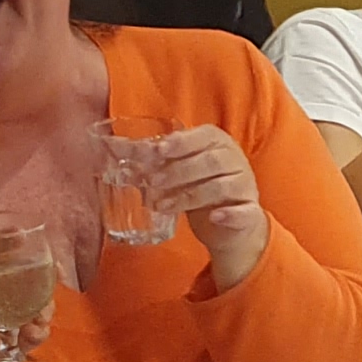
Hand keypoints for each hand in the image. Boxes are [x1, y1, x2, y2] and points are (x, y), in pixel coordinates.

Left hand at [146, 123, 269, 288]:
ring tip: (163, 206)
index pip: (203, 136)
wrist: (230, 225)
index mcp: (218, 143)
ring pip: (221, 186)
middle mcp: (235, 160)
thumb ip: (152, 162)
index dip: (181, 143)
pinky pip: (245, 211)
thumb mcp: (176, 172)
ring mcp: (244, 186)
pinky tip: (215, 217)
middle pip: (210, 160)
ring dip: (190, 195)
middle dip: (179, 171)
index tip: (158, 150)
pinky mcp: (250, 212)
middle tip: (152, 182)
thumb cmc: (199, 188)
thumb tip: (111, 149)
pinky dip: (230, 214)